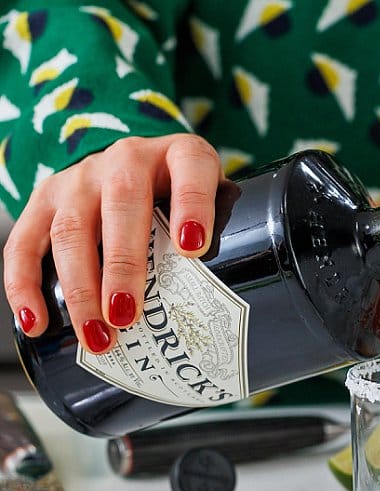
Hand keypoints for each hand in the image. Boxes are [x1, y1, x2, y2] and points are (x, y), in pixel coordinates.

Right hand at [4, 133, 221, 352]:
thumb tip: (244, 311)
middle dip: (123, 265)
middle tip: (128, 316)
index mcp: (180, 155)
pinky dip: (24, 284)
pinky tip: (36, 321)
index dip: (193, 205)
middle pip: (122, 205)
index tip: (193, 247)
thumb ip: (230, 236)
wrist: (138, 165)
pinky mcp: (44, 199)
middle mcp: (127, 159)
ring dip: (81, 287)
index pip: (191, 168)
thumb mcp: (216, 203)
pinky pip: (24, 242)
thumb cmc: (185, 200)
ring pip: (71, 228)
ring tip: (99, 334)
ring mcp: (81, 177)